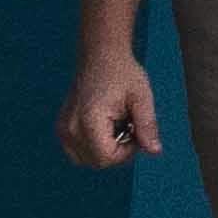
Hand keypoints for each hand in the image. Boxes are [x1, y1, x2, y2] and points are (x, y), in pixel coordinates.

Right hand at [61, 53, 161, 172]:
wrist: (100, 56)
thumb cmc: (122, 72)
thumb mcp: (142, 97)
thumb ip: (147, 125)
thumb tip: (155, 151)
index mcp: (89, 121)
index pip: (107, 159)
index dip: (127, 152)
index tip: (135, 130)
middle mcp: (70, 129)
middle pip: (98, 162)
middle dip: (118, 151)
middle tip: (127, 124)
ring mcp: (63, 130)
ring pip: (87, 160)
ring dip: (105, 150)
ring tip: (115, 124)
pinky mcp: (62, 129)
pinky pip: (78, 152)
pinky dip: (93, 146)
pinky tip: (104, 126)